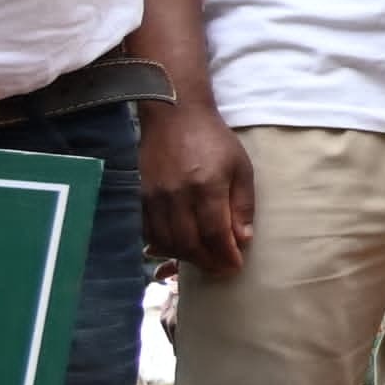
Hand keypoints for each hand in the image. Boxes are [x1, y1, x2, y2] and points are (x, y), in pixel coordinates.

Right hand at [137, 98, 256, 275]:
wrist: (175, 116)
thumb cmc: (215, 140)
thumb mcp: (241, 167)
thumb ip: (242, 204)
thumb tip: (243, 239)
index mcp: (206, 187)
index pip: (214, 233)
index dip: (225, 255)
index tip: (235, 266)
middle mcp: (177, 195)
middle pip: (188, 243)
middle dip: (207, 261)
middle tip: (221, 268)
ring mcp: (155, 197)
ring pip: (166, 241)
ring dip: (186, 257)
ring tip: (204, 259)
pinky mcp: (141, 196)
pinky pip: (149, 231)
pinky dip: (165, 245)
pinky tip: (180, 247)